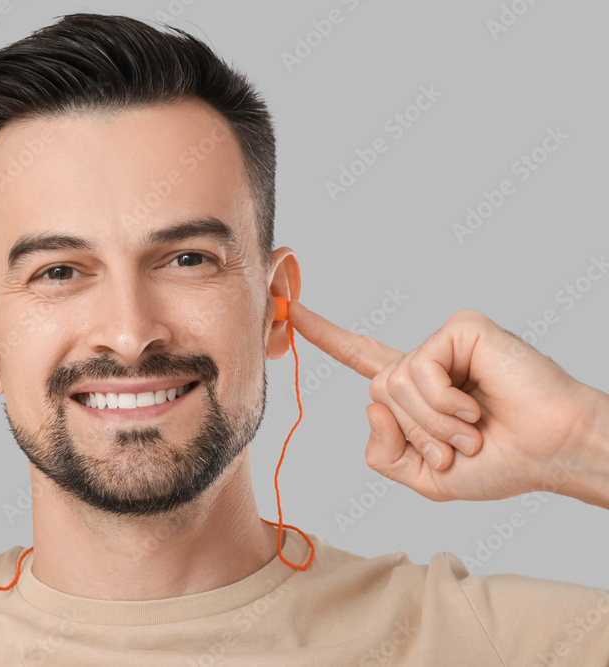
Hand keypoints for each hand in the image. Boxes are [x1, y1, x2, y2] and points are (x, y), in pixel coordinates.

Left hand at [288, 303, 604, 501]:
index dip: (325, 335)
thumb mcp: (424, 475)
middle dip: (414, 432)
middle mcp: (424, 362)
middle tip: (458, 446)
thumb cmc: (501, 463)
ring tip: (472, 429)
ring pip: (394, 384)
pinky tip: (476, 404)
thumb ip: (382, 454)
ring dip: (432, 423)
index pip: (360, 356)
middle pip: (377, 391)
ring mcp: (443, 343)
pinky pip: (419, 368)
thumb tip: (370, 405)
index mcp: (414, 391)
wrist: (552, 453)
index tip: (289, 309)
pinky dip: (443, 400)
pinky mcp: (461, 329)